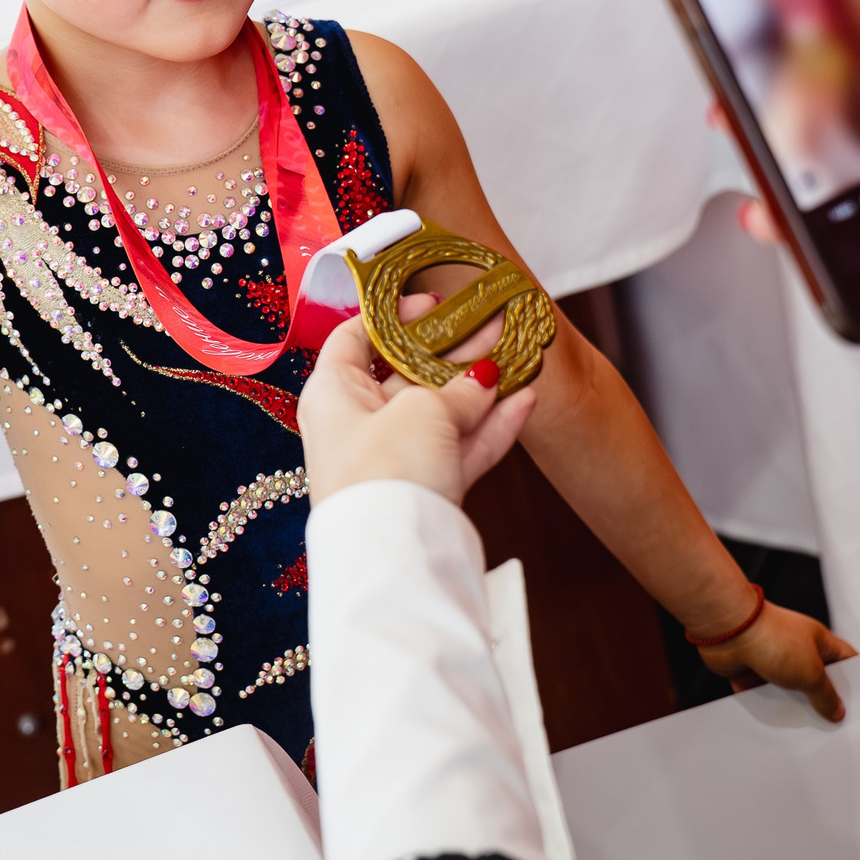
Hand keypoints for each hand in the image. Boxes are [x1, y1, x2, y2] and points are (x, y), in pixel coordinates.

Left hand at [301, 297, 536, 506]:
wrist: (395, 557)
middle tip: (490, 323)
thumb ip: (457, 389)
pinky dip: (492, 425)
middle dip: (451, 349)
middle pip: (406, 375)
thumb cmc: (386, 470)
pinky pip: (462, 448)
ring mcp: (395, 459)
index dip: (393, 315)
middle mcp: (359, 424)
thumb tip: (484, 378)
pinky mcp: (427, 489)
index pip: (355, 339)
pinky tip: (526, 399)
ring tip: (517, 354)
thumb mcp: (422, 410)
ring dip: (480, 385)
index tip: (433, 301)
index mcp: (333, 394)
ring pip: (442, 412)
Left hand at [696, 600, 855, 721]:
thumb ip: (826, 695)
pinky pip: (762, 695)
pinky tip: (775, 724)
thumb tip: (836, 711)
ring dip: (792, 706)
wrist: (729, 631)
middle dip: (821, 700)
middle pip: (816, 679)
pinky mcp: (752, 671)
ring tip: (805, 731)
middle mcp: (797, 649)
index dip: (854, 680)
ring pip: (788, 690)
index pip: (845, 660)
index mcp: (819, 641)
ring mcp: (773, 659)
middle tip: (831, 725)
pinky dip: (766, 706)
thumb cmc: (772, 637)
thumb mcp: (811, 673)